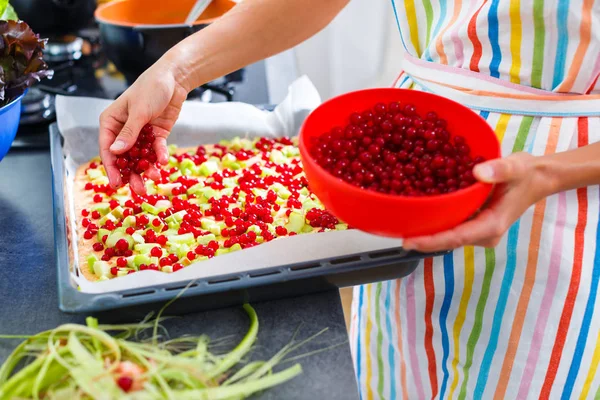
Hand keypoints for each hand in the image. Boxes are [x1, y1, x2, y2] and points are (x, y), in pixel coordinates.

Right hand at [99, 59, 188, 193]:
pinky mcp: (156, 134)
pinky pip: (156, 149)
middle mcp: (124, 130)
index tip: (117, 184)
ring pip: (140, 157)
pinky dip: (159, 155)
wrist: (175, 79)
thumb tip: (116, 152)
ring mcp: (140, 133)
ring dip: (147, 169)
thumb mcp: (139, 111)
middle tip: (139, 191)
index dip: (111, 168)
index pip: (108, 149)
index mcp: (111, 122)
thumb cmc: (151, 88)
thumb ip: (129, 133)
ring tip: (155, 178)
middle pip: (125, 158)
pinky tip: (164, 161)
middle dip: (132, 174)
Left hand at [402, 153, 552, 251]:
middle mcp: (482, 233)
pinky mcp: (472, 223)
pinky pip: (450, 225)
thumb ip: (500, 169)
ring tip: (398, 224)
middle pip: (446, 240)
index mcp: (490, 225)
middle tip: (394, 232)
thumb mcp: (516, 167)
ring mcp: (477, 230)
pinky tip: (416, 213)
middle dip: (422, 239)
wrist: (535, 177)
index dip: (430, 242)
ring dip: (426, 231)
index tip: (408, 242)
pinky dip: (434, 220)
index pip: (455, 238)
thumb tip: (478, 173)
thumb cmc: (526, 174)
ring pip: (447, 234)